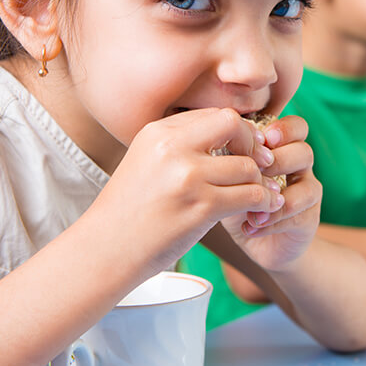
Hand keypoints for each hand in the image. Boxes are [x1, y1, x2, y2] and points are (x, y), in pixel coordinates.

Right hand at [88, 108, 283, 276]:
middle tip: (258, 163)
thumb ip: (182, 145)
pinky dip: (263, 202)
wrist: (103, 251)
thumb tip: (231, 133)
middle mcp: (172, 147)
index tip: (245, 148)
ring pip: (247, 165)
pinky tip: (261, 209)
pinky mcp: (200, 207)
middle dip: (252, 143)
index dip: (237, 130)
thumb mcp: (147, 160)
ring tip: (260, 193)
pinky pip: (250, 194)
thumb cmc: (129, 209)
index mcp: (158, 131)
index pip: (215, 114)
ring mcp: (187, 176)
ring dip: (259, 181)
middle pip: (234, 124)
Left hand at [220, 114, 321, 270]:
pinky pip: (298, 215)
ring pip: (308, 185)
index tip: (262, 139)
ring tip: (249, 206)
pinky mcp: (309, 219)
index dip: (284, 129)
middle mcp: (300, 168)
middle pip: (304, 151)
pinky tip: (250, 226)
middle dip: (279, 160)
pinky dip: (271, 221)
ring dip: (276, 195)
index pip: (297, 127)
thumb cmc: (237, 198)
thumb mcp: (230, 175)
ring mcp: (307, 192)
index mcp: (284, 149)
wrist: (255, 240)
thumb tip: (217, 146)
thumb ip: (230, 158)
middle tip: (256, 172)